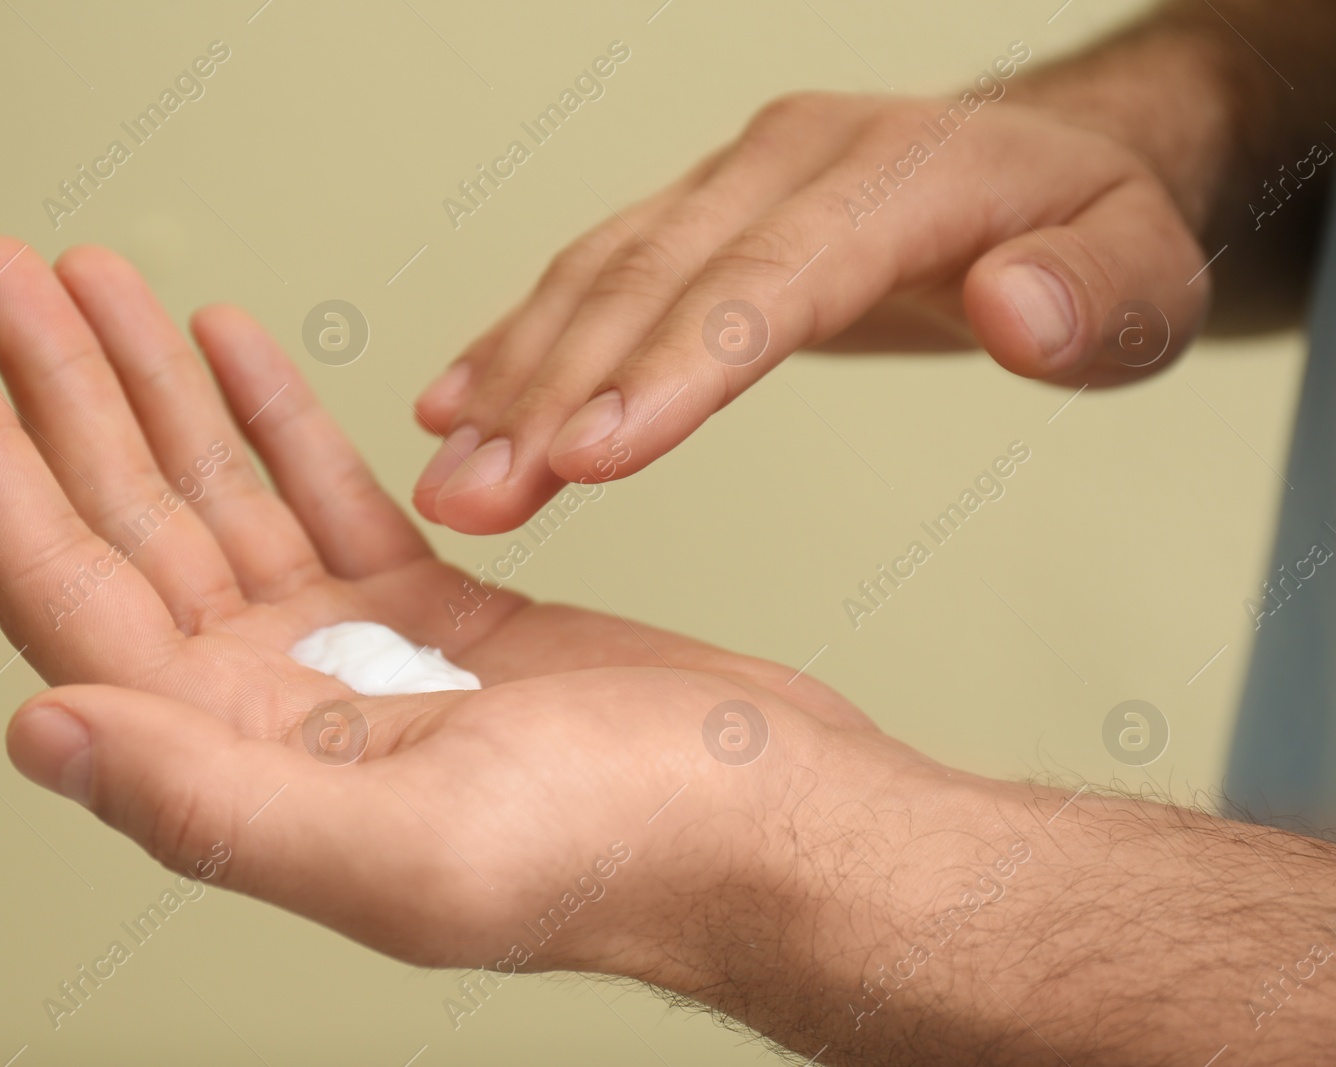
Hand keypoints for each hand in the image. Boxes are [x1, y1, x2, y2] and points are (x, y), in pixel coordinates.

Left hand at [0, 236, 917, 986]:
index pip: (71, 602)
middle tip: (2, 274)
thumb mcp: (408, 854)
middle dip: (59, 394)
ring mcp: (352, 663)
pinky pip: (322, 497)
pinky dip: (271, 417)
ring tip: (95, 288)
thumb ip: (212, 806)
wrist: (771, 829)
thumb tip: (39, 730)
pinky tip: (230, 348)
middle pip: (131, 527)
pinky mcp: (434, 618)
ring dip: (154, 388)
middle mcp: (276, 716)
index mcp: (247, 771)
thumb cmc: (625, 856)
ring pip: (221, 499)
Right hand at [410, 88, 1208, 533]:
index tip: (588, 456)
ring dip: (517, 374)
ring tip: (447, 474)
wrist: (1055, 161)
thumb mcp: (1144, 272)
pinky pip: (596, 271)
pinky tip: (459, 400)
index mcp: (901, 175)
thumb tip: (1019, 309)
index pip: (769, 279)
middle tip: (473, 495)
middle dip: (556, 392)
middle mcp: (795, 162)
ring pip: (604, 273)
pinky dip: (523, 338)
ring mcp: (736, 182)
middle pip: (656, 278)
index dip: (675, 367)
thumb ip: (1096, 295)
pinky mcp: (700, 215)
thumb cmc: (1099, 233)